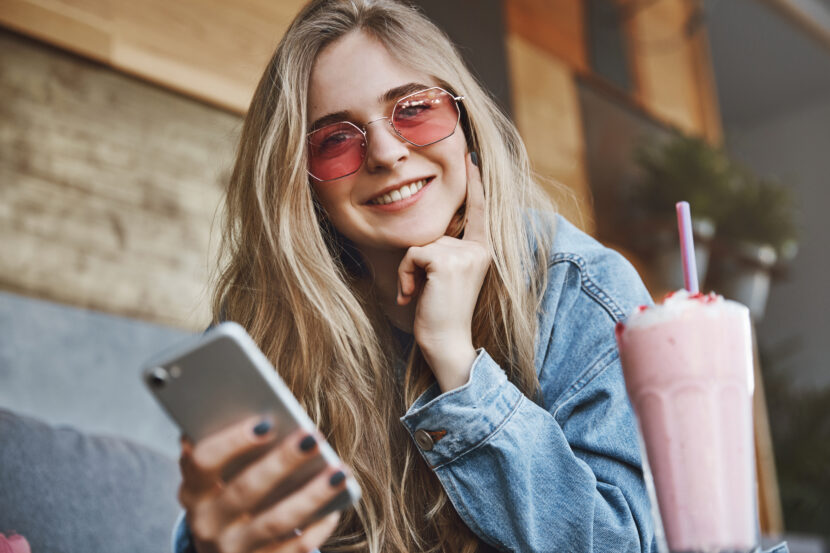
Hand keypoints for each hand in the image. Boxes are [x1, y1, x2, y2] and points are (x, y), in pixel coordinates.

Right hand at [177, 416, 345, 552]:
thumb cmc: (228, 493)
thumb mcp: (217, 475)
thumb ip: (230, 445)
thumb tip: (263, 408)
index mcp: (193, 489)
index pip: (203, 461)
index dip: (232, 441)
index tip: (266, 422)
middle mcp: (207, 522)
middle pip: (246, 490)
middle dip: (282, 462)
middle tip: (313, 437)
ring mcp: (233, 549)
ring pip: (276, 521)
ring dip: (311, 495)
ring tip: (340, 471)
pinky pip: (294, 549)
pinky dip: (317, 526)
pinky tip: (336, 504)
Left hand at [396, 153, 489, 391]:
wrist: (447, 344)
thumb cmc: (441, 314)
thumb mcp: (448, 276)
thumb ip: (446, 251)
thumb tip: (430, 236)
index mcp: (481, 250)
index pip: (478, 210)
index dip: (476, 183)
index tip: (471, 158)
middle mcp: (478, 248)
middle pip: (432, 234)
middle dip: (416, 262)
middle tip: (421, 290)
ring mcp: (465, 254)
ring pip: (418, 245)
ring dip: (408, 271)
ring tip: (418, 294)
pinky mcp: (446, 261)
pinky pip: (411, 253)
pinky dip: (404, 275)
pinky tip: (412, 296)